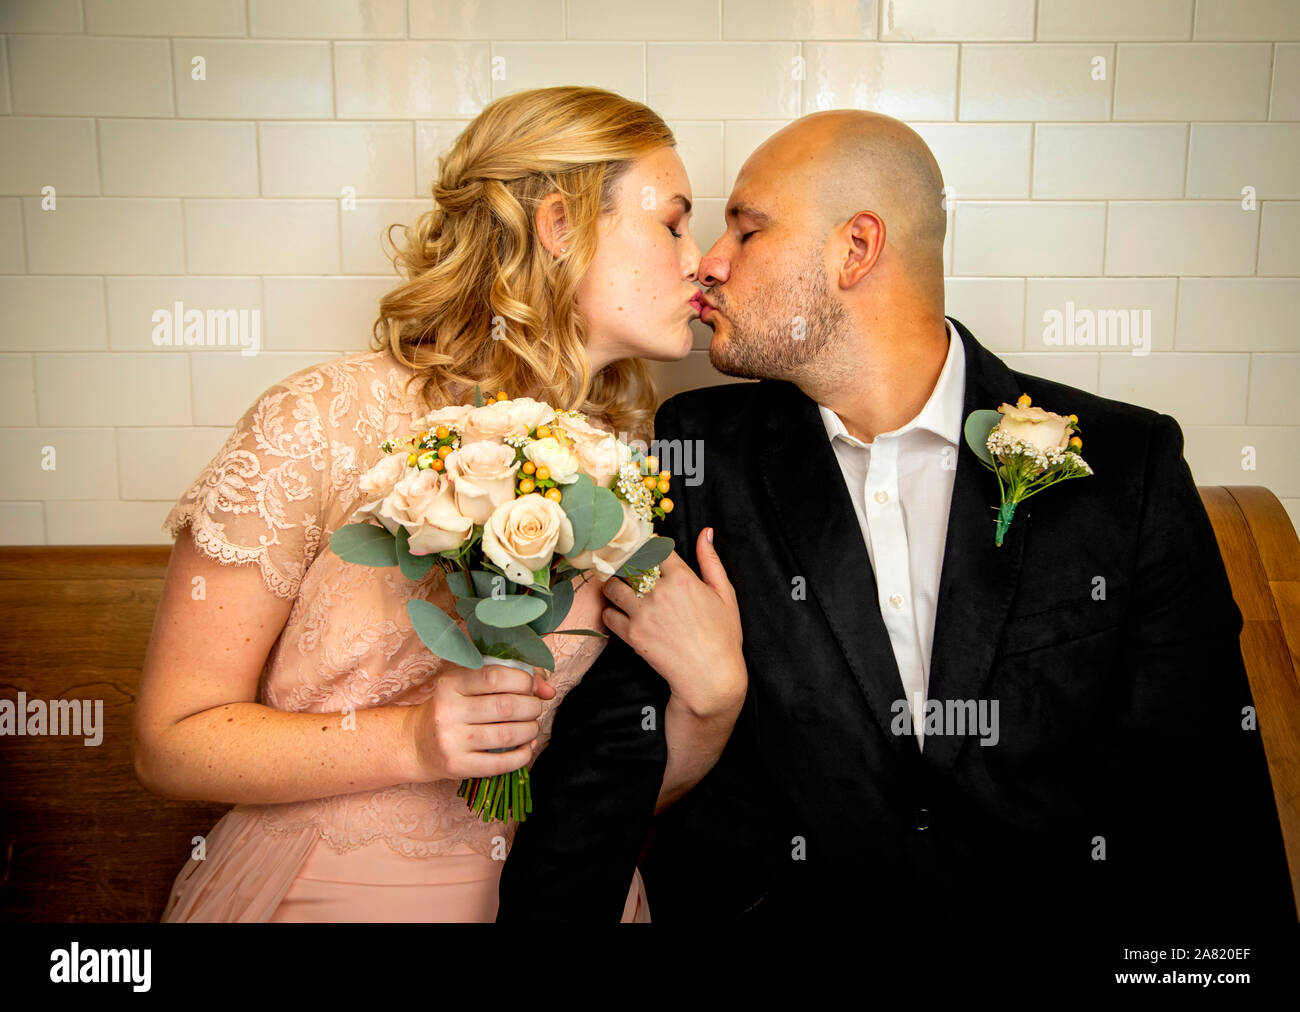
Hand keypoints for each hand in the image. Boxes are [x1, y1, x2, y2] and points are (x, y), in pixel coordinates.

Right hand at [404, 663, 555, 781]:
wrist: (417, 743)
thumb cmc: (453, 707)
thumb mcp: (471, 684)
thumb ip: (511, 677)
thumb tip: (548, 689)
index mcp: (451, 683)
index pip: (495, 676)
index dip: (522, 681)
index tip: (529, 687)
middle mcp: (448, 710)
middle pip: (506, 707)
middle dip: (532, 707)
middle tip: (534, 708)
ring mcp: (451, 740)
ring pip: (507, 735)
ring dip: (530, 730)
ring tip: (531, 727)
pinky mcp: (457, 765)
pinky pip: (501, 763)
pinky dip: (522, 755)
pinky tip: (525, 747)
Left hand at [600, 527, 746, 717]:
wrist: (710, 677)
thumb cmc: (723, 637)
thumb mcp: (725, 594)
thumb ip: (711, 561)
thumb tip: (706, 533)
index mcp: (683, 578)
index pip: (654, 549)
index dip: (648, 548)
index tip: (646, 552)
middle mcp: (659, 592)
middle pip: (628, 565)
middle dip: (626, 564)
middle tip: (626, 567)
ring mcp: (643, 614)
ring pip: (612, 587)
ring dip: (614, 585)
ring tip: (621, 589)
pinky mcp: (632, 635)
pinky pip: (608, 615)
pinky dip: (611, 612)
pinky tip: (621, 613)